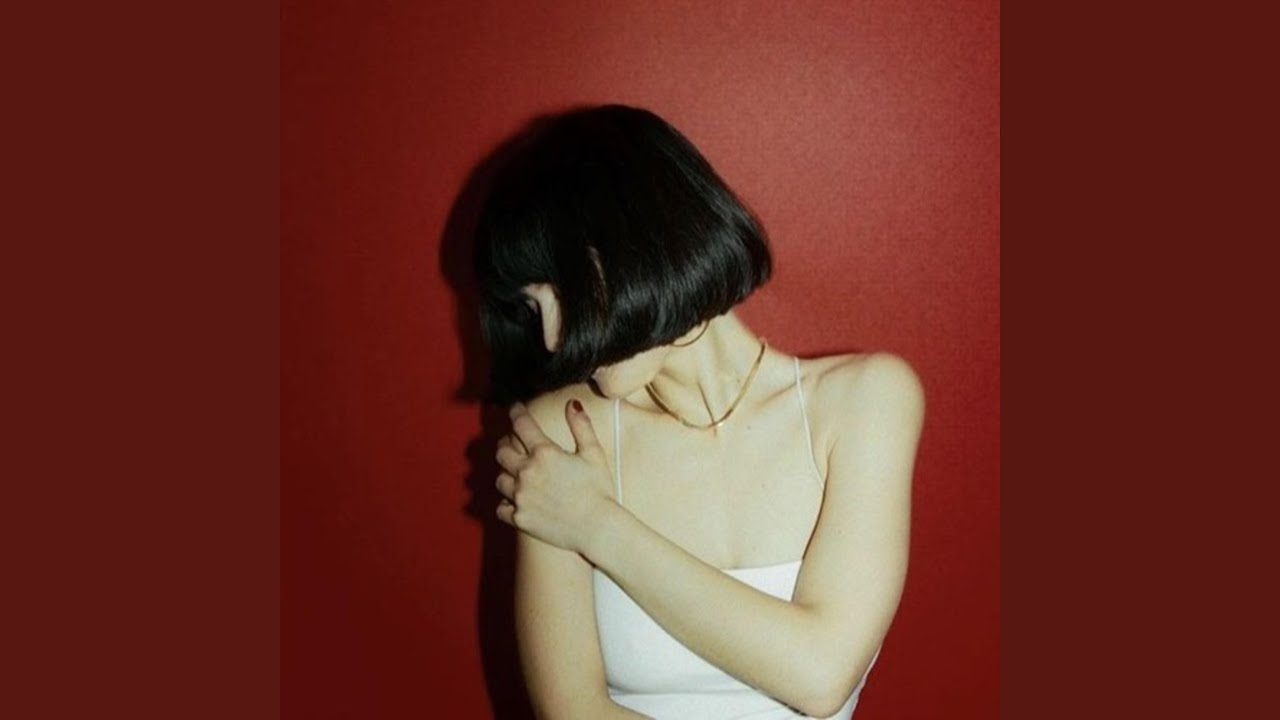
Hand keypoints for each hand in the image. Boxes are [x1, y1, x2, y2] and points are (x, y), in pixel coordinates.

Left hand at [494, 399, 617, 555]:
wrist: (598, 528)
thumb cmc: (599, 490)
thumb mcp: (594, 454)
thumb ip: (581, 426)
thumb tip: (572, 404)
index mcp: (545, 453)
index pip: (522, 424)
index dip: (516, 412)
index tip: (515, 408)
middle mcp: (527, 473)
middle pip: (502, 451)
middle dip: (505, 443)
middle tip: (511, 443)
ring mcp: (521, 497)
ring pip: (500, 479)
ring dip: (506, 473)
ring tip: (514, 473)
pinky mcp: (519, 518)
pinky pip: (501, 507)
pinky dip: (505, 503)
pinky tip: (515, 500)